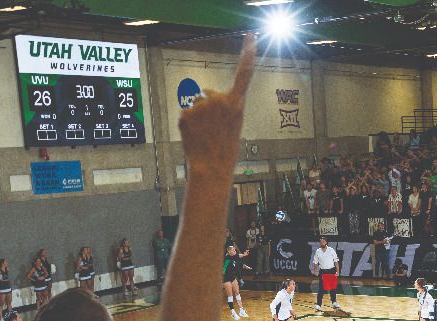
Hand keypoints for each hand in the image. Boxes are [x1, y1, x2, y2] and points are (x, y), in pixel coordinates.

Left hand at [179, 35, 254, 168]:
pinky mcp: (185, 113)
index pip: (244, 74)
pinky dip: (187, 124)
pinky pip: (185, 113)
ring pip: (196, 105)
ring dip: (198, 117)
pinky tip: (194, 137)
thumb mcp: (234, 126)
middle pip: (208, 93)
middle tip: (212, 130)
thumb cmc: (225, 150)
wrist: (211, 168)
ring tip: (204, 135)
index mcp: (236, 104)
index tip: (251, 37)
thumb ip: (225, 108)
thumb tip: (207, 98)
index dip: (248, 53)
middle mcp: (219, 100)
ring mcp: (200, 106)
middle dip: (208, 107)